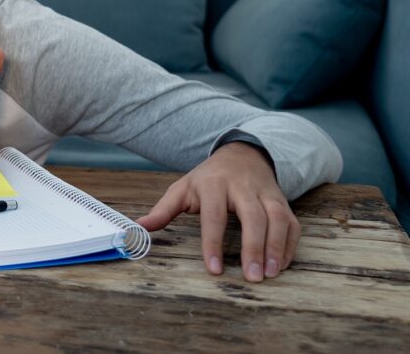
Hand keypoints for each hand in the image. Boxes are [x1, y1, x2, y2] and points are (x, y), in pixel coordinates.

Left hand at [136, 142, 299, 281]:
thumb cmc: (207, 178)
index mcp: (213, 184)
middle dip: (254, 247)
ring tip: (270, 274)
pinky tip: (283, 264)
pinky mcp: (283, 201)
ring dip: (277, 247)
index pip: (214, 216)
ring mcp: (266, 193)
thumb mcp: (182, 189)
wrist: (242, 154)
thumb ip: (162, 210)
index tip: (214, 269)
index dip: (213, 243)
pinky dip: (291, 244)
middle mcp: (243, 187)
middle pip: (253, 216)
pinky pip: (293, 223)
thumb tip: (138, 228)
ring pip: (278, 218)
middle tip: (252, 276)